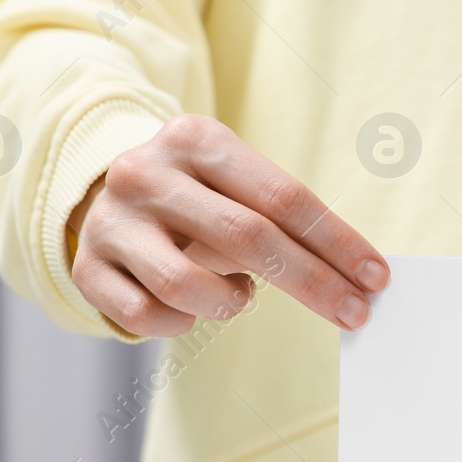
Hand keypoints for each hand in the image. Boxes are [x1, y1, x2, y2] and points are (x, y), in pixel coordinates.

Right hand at [69, 113, 387, 336]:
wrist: (101, 196)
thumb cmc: (196, 197)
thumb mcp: (235, 184)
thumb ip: (284, 217)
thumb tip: (357, 275)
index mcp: (196, 139)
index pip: (283, 196)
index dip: (336, 241)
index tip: (375, 277)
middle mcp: (147, 172)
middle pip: (248, 239)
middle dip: (313, 283)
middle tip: (355, 313)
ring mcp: (110, 220)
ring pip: (189, 285)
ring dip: (232, 303)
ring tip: (240, 295)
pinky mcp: (86, 267)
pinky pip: (148, 315)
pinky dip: (182, 322)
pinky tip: (191, 307)